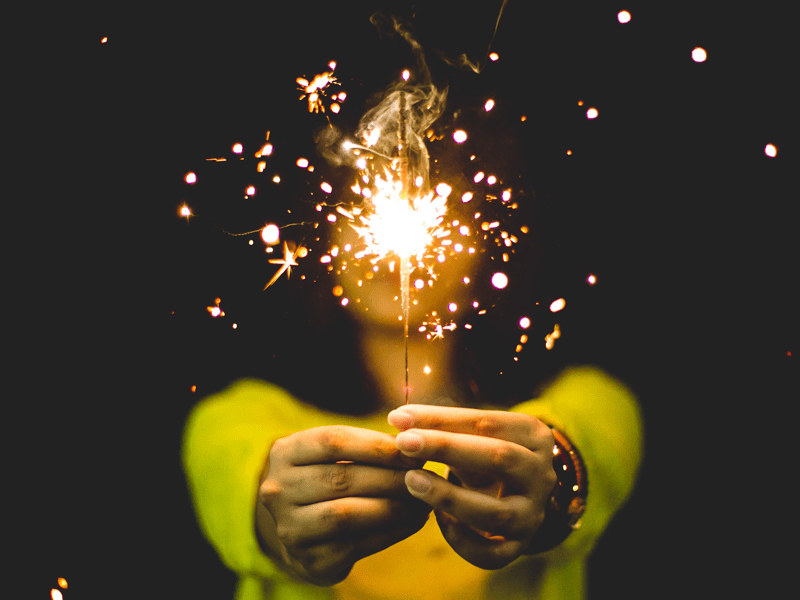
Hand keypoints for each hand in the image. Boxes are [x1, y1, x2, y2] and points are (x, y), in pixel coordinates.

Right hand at [257, 425, 431, 584]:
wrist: (302, 529)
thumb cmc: (328, 479)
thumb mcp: (333, 455)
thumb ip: (365, 447)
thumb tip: (414, 446)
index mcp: (285, 453)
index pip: (333, 441)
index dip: (377, 445)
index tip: (413, 448)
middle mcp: (278, 490)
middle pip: (342, 479)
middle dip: (391, 477)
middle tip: (425, 476)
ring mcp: (290, 527)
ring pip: (347, 514)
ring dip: (394, 506)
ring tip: (423, 500)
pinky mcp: (309, 559)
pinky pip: (357, 544)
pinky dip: (392, 531)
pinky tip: (414, 521)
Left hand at [388, 405, 556, 569]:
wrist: (513, 493)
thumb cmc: (482, 453)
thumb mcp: (471, 434)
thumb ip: (441, 427)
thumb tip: (399, 420)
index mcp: (534, 436)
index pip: (487, 422)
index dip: (441, 419)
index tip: (399, 417)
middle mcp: (542, 475)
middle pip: (499, 458)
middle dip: (446, 448)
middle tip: (403, 443)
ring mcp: (534, 514)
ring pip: (496, 512)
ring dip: (449, 496)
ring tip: (412, 480)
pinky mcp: (520, 546)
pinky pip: (492, 554)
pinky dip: (460, 539)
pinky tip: (436, 518)